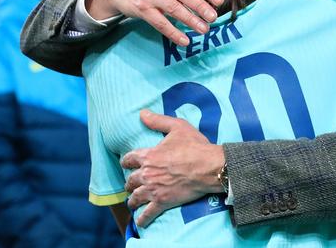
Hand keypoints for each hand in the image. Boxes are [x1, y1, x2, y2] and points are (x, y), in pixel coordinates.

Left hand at [121, 109, 224, 227]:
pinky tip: (140, 221)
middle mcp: (147, 174)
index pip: (129, 159)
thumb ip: (158, 121)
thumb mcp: (178, 127)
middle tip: (131, 184)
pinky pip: (147, 214)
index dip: (126, 161)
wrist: (208, 167)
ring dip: (132, 200)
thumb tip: (142, 113)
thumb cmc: (195, 146)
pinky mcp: (162, 202)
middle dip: (129, 182)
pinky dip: (142, 219)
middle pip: (130, 180)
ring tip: (133, 202)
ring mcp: (153, 189)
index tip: (126, 163)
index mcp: (149, 156)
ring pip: (135, 198)